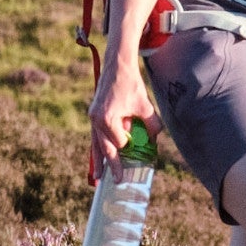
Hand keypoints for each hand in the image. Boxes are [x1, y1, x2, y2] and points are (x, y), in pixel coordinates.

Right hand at [89, 57, 154, 179]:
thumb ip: (151, 125)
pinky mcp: (93, 115)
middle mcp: (96, 120)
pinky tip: (98, 160)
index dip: (130, 145)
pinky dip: (97, 148)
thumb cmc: (131, 84)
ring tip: (98, 178)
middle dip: (111, 165)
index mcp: (107, 119)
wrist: (117, 65)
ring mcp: (92, 118)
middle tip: (118, 181)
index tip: (139, 148)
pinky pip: (95, 136)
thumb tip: (153, 141)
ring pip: (96, 144)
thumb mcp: (145, 106)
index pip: (120, 142)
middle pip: (105, 148)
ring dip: (99, 161)